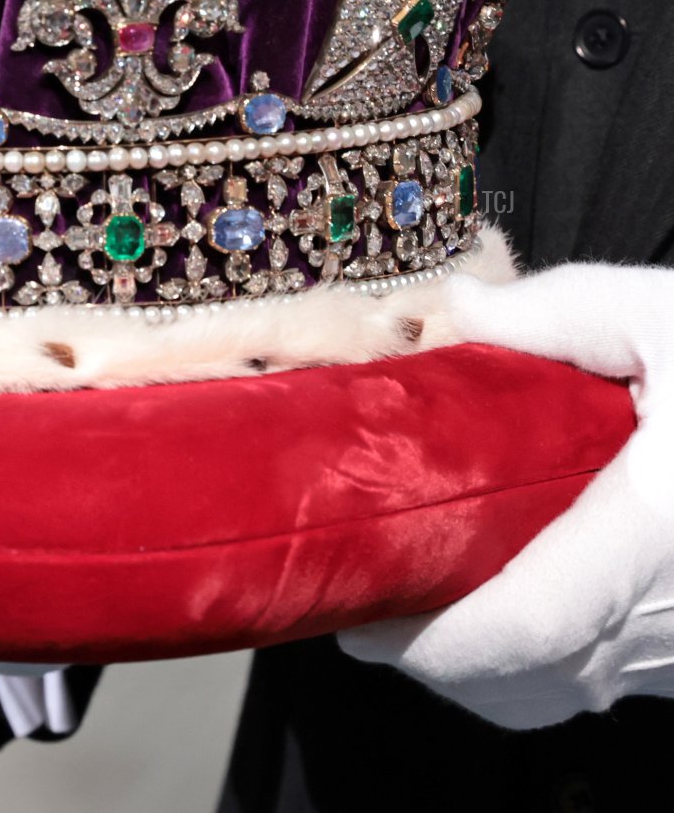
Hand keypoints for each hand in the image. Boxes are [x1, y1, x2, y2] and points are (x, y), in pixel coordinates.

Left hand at [339, 262, 673, 727]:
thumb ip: (556, 312)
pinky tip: (502, 601)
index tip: (360, 617)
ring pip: (567, 693)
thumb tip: (458, 310)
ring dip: (483, 667)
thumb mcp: (661, 312)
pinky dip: (540, 662)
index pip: (529, 626)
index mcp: (660, 528)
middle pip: (530, 681)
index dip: (432, 642)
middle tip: (367, 598)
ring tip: (418, 599)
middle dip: (434, 657)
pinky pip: (607, 680)